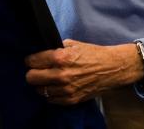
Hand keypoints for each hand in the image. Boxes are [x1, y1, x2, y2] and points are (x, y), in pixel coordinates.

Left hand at [25, 39, 143, 104]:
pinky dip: (51, 94)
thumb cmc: (93, 54)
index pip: (32, 61)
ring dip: (41, 85)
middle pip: (31, 78)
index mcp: (60, 57)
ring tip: (48, 79)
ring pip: (40, 91)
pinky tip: (56, 87)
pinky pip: (51, 100)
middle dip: (32, 73)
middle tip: (37, 70)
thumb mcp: (74, 44)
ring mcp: (66, 89)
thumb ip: (57, 48)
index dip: (30, 60)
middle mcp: (61, 75)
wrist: (112, 68)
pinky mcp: (71, 99)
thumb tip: (43, 51)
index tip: (32, 60)